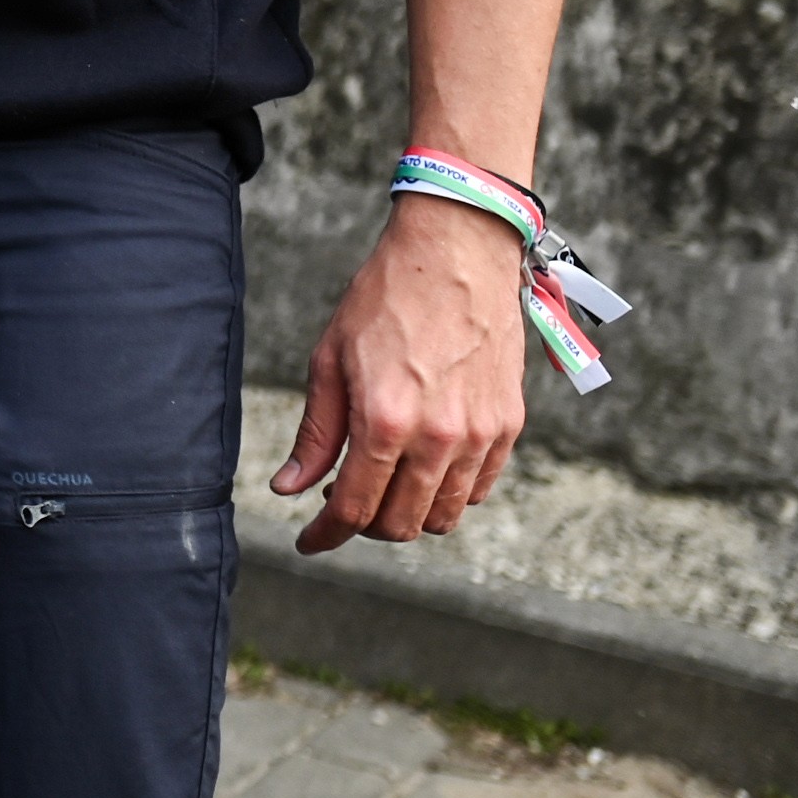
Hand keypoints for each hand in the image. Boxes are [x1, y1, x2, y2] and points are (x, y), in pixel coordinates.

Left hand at [274, 191, 532, 550]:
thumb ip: (316, 433)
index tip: (309, 542)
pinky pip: (478, 489)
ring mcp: (480, 435)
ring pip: (443, 515)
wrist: (457, 255)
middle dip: (364, 525)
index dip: (325, 535)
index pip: (352, 508)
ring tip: (381, 483)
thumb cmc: (385, 299)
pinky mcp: (508, 426)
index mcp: (385, 422)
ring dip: (408, 514)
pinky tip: (422, 468)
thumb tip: (289, 487)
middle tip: (341, 501)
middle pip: (401, 524)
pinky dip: (447, 493)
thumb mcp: (330, 360)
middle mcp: (438, 438)